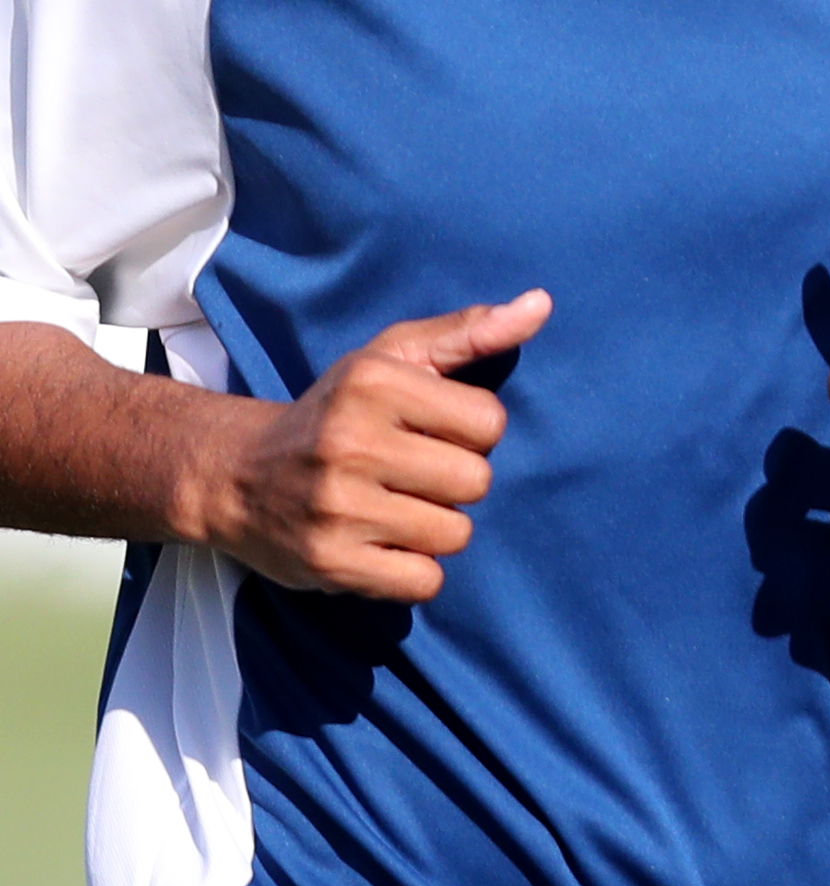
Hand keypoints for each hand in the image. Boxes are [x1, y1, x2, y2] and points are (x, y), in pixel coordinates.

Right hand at [212, 292, 551, 601]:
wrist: (232, 475)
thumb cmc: (334, 413)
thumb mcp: (389, 358)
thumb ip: (469, 333)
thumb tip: (542, 304)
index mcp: (371, 383)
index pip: (490, 422)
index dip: (472, 432)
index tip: (429, 430)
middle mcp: (349, 442)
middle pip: (477, 481)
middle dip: (455, 481)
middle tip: (409, 474)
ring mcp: (336, 507)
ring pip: (456, 534)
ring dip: (436, 528)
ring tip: (392, 508)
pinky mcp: (330, 563)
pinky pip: (425, 581)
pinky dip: (413, 570)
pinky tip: (379, 544)